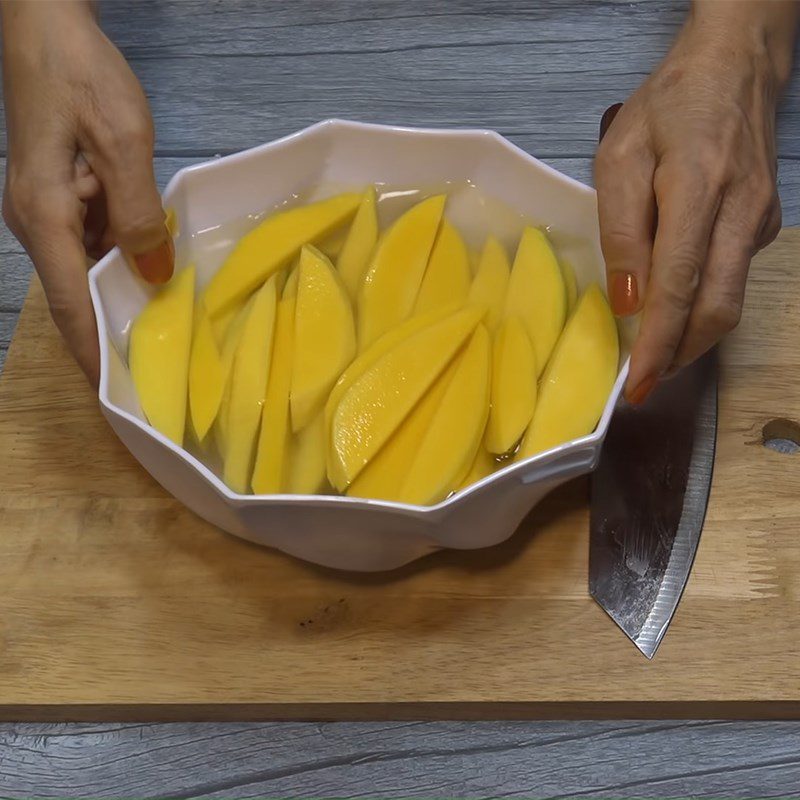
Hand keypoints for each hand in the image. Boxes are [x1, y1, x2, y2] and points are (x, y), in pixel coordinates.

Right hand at [1, 0, 172, 385]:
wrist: (47, 25)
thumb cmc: (82, 76)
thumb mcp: (123, 145)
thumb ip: (138, 216)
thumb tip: (150, 277)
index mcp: (44, 216)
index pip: (68, 302)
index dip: (91, 350)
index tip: (114, 392)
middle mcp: (35, 223)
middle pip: (74, 292)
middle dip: (108, 333)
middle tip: (150, 371)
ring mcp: (45, 210)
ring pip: (84, 267)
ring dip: (118, 294)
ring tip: (160, 331)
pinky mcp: (59, 195)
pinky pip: (90, 241)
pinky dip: (119, 260)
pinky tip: (151, 270)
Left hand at [594, 0, 797, 403]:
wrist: (736, 65)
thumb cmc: (667, 106)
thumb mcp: (620, 158)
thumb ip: (622, 229)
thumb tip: (627, 301)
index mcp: (699, 191)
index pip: (679, 288)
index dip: (658, 344)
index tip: (637, 386)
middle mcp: (741, 214)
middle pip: (717, 309)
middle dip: (679, 356)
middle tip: (644, 384)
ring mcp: (760, 221)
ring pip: (729, 301)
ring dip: (691, 337)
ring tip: (653, 356)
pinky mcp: (765, 223)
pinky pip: (732, 277)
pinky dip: (702, 304)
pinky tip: (673, 307)